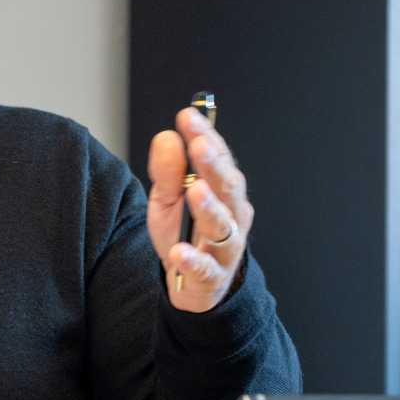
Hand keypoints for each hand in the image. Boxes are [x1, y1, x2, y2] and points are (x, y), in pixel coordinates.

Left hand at [146, 107, 253, 311]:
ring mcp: (226, 246)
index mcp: (222, 190)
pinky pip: (205, 267)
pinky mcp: (213, 276)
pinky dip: (193, 260)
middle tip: (198, 144)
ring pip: (223, 226)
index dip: (205, 135)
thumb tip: (167, 137)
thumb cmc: (183, 233)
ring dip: (210, 208)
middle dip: (213, 165)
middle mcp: (232, 214)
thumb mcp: (168, 199)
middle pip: (228, 188)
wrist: (191, 283)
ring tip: (195, 191)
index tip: (188, 116)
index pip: (218, 157)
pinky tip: (179, 252)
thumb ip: (168, 170)